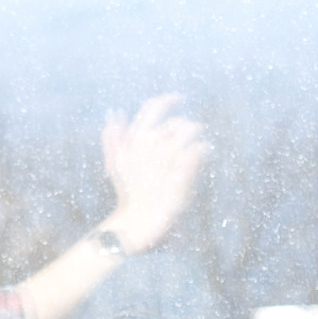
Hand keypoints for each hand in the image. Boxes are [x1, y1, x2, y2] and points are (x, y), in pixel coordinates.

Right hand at [102, 93, 207, 253]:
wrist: (139, 219)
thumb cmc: (128, 193)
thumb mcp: (115, 162)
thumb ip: (112, 135)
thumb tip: (114, 111)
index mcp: (136, 137)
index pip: (154, 106)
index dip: (169, 99)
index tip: (179, 99)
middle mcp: (152, 140)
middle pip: (177, 121)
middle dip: (185, 128)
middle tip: (189, 137)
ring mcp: (170, 153)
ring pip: (193, 129)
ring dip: (197, 136)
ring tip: (200, 145)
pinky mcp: (185, 167)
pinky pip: (201, 147)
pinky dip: (204, 150)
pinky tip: (205, 154)